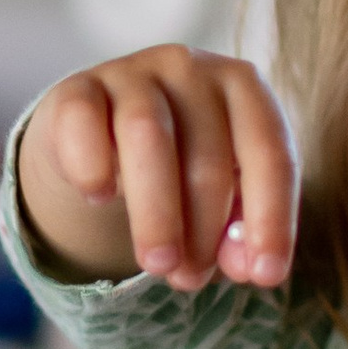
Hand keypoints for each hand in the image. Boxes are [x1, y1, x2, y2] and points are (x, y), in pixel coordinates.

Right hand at [16, 47, 297, 293]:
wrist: (97, 135)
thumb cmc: (176, 167)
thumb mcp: (216, 196)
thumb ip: (238, 231)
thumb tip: (246, 268)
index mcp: (243, 88)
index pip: (270, 152)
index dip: (271, 219)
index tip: (264, 277)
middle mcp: (191, 68)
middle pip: (208, 155)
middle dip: (205, 230)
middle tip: (191, 280)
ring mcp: (131, 72)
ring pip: (148, 136)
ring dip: (157, 212)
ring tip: (158, 265)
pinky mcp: (76, 88)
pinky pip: (84, 122)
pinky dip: (94, 165)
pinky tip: (101, 198)